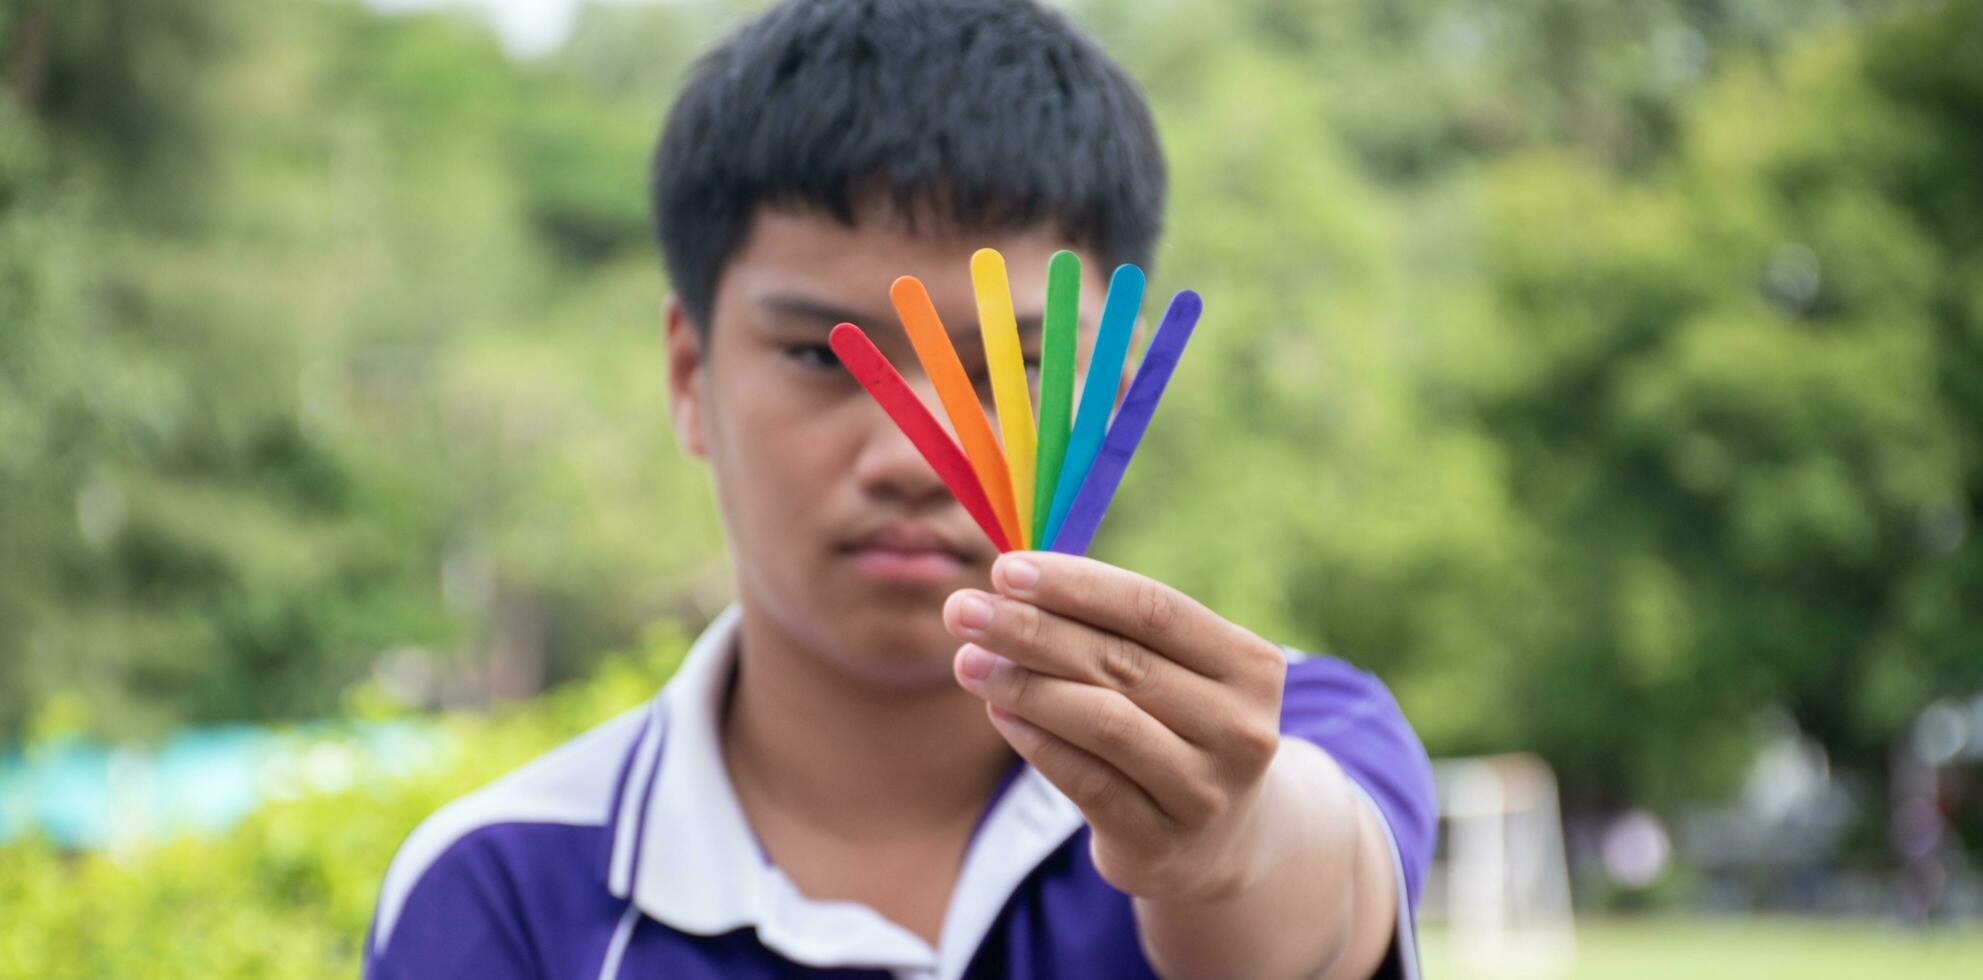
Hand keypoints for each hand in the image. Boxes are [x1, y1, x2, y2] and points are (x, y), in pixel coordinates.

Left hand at [943, 551, 1289, 902]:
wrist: (1221, 838)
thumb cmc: (1177, 723)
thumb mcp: (1174, 671)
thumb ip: (1112, 626)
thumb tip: (1012, 580)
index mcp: (1250, 666)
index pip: (1154, 609)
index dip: (1075, 586)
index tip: (1005, 569)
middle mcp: (1240, 729)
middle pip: (1121, 663)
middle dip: (1031, 630)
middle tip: (963, 610)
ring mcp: (1205, 792)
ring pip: (1103, 722)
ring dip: (1025, 685)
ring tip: (969, 660)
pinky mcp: (1160, 842)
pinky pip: (1085, 782)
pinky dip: (1035, 741)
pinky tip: (997, 710)